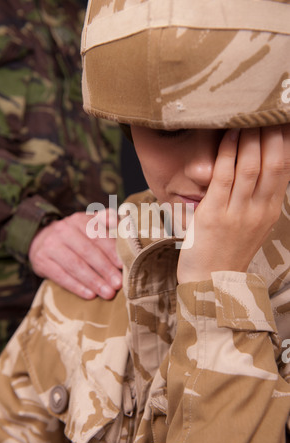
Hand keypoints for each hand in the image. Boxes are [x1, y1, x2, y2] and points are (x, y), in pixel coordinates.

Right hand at [28, 209, 122, 298]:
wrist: (41, 240)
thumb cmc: (75, 235)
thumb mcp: (89, 223)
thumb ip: (107, 220)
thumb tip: (118, 222)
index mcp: (79, 220)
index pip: (97, 236)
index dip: (111, 251)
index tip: (123, 265)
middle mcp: (63, 230)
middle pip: (87, 252)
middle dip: (105, 269)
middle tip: (118, 283)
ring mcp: (51, 246)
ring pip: (75, 265)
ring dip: (93, 281)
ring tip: (108, 293)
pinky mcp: (42, 261)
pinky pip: (61, 276)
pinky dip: (77, 287)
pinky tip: (90, 295)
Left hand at [177, 124, 289, 283]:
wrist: (211, 283)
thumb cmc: (228, 251)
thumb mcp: (253, 225)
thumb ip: (259, 198)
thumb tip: (262, 169)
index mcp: (269, 211)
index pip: (284, 169)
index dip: (286, 142)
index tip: (284, 121)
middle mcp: (258, 210)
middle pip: (272, 163)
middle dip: (272, 133)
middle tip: (268, 109)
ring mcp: (236, 212)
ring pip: (250, 167)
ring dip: (250, 137)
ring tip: (248, 115)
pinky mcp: (213, 214)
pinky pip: (223, 177)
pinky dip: (227, 153)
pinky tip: (227, 134)